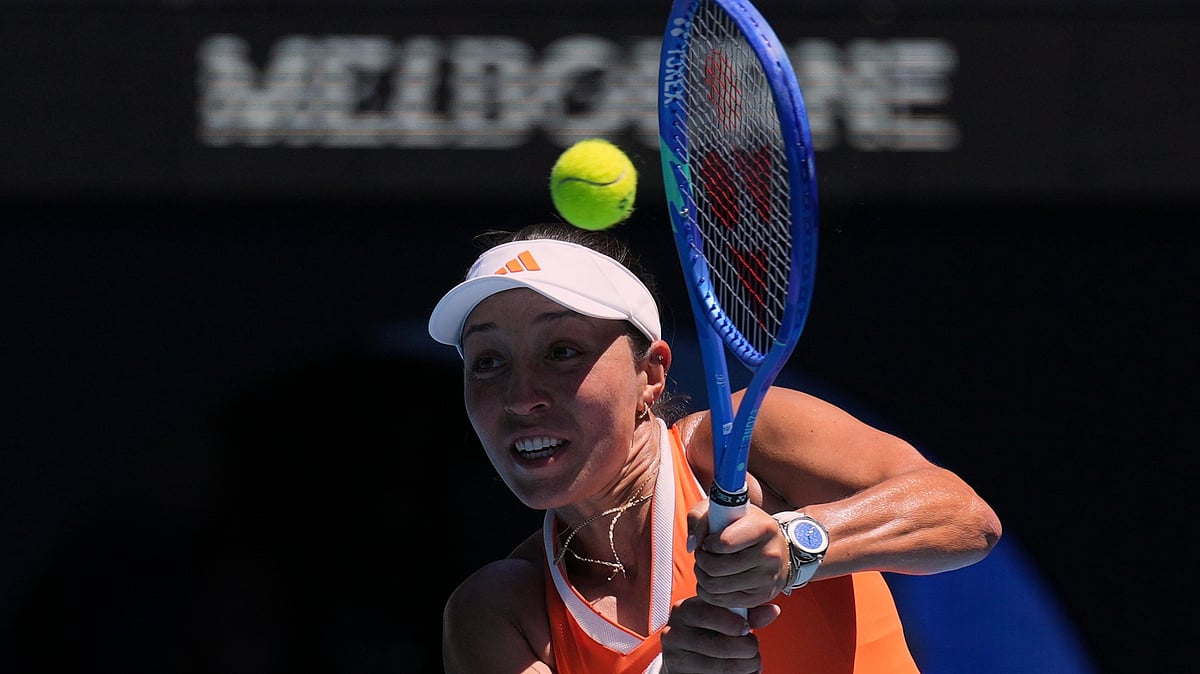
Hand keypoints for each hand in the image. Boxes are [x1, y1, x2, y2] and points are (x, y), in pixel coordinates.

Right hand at [660, 595, 780, 673]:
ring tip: (752, 661)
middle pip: (718, 645)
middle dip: (747, 649)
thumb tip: (772, 611)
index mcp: (683, 611)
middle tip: (753, 648)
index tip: (747, 629)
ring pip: (721, 668)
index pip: (707, 615)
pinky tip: (743, 672)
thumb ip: (746, 613)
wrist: (684, 654)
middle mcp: (673, 634)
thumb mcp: (721, 615)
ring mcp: (675, 659)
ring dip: (746, 666)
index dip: (733, 623)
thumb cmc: (707, 630)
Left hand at [687, 501, 790, 608]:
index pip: (724, 543)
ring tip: (707, 566)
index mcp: (763, 528)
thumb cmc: (744, 525)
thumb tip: (692, 544)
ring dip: (702, 577)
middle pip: (715, 568)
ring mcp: (768, 578)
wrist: (775, 546)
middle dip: (701, 561)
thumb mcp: (723, 509)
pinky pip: (722, 601)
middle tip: (703, 554)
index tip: (708, 541)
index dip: (707, 543)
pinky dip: (709, 592)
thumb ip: (699, 518)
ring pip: (715, 587)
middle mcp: (770, 554)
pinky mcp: (762, 597)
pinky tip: (713, 579)